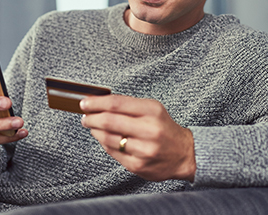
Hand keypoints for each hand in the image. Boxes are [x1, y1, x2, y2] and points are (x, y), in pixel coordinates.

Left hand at [80, 94, 195, 181]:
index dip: (96, 103)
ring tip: (92, 126)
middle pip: (109, 121)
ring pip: (108, 138)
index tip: (84, 103)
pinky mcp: (138, 165)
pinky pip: (112, 153)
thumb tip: (98, 103)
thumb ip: (128, 105)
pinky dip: (104, 143)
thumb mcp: (152, 108)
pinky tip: (103, 138)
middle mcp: (149, 130)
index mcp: (152, 111)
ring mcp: (143, 150)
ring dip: (95, 131)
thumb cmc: (163, 127)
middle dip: (92, 118)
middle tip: (85, 116)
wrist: (183, 153)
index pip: (116, 104)